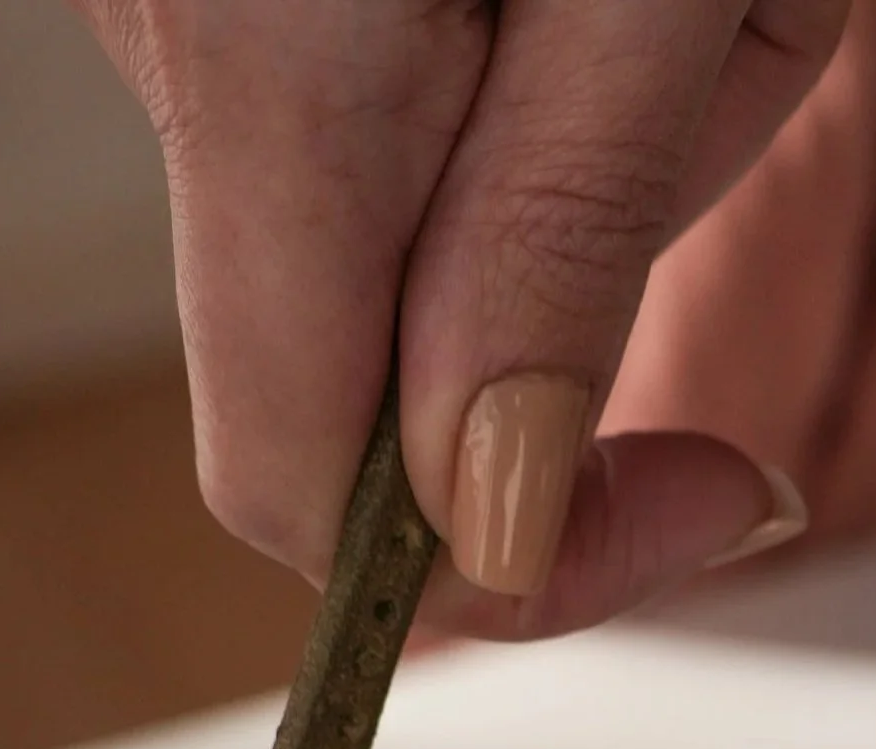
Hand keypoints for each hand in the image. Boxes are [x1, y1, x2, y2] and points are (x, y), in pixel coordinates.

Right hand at [73, 0, 842, 631]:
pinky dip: (516, 94)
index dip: (515, 567)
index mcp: (269, 71)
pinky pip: (381, 127)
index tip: (706, 504)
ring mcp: (178, 4)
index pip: (310, 499)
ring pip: (390, 247)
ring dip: (565, 181)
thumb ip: (561, 240)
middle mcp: (169, 48)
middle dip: (571, 317)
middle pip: (362, 377)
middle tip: (696, 94)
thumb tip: (495, 522)